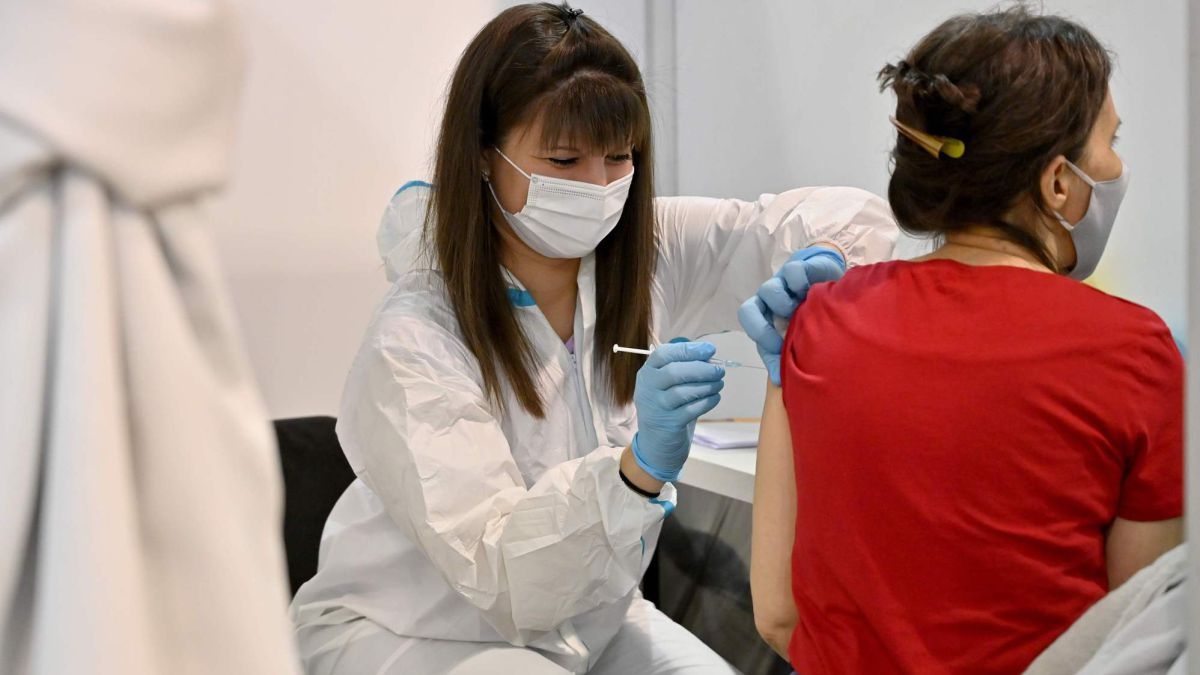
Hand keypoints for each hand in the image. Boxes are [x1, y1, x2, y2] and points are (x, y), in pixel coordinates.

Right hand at [631, 341, 725, 481]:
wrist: (656, 442)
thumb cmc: (666, 406)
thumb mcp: (666, 384)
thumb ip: (682, 367)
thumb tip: (707, 355)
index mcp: (647, 373)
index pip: (663, 354)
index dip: (688, 350)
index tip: (710, 350)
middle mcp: (647, 389)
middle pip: (674, 372)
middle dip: (701, 369)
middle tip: (719, 370)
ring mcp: (657, 408)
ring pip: (683, 392)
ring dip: (707, 385)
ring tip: (719, 383)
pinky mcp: (669, 424)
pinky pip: (691, 410)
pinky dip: (707, 402)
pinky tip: (715, 397)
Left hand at [738, 246, 844, 384]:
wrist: (834, 291)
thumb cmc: (811, 318)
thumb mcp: (799, 339)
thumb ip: (785, 358)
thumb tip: (777, 380)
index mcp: (765, 315)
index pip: (748, 320)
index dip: (758, 334)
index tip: (778, 348)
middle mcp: (769, 299)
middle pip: (750, 307)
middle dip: (763, 325)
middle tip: (784, 333)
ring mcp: (783, 282)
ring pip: (769, 289)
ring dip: (783, 304)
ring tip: (802, 312)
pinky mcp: (801, 268)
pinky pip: (794, 272)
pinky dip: (801, 282)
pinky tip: (815, 292)